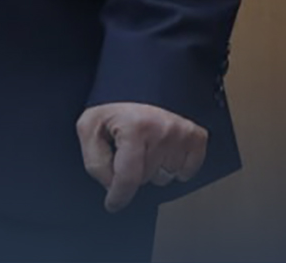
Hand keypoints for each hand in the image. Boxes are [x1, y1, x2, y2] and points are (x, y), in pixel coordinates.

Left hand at [76, 102, 207, 211]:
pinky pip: (186, 171)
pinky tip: (164, 149)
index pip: (128, 178)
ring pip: (165, 177)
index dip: (118, 196)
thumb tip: (113, 186)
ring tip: (145, 144)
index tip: (113, 204)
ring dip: (154, 167)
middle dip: (133, 170)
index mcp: (134, 128)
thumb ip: (96, 161)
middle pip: (146, 179)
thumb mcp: (89, 127)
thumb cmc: (114, 105)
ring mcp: (181, 133)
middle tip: (128, 147)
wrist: (141, 81)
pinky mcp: (196, 136)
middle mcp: (162, 131)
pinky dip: (175, 166)